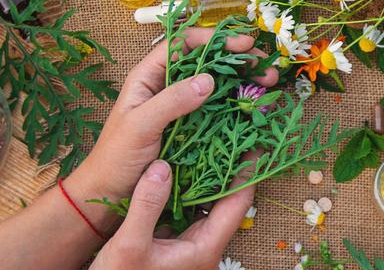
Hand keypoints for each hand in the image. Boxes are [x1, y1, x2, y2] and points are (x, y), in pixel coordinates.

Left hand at [64, 28, 276, 232]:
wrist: (107, 195)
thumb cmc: (115, 158)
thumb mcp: (139, 126)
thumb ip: (171, 101)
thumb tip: (208, 79)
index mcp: (149, 76)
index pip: (184, 43)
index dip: (215, 39)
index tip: (244, 45)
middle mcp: (168, 86)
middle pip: (207, 61)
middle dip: (238, 60)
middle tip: (265, 68)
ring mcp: (182, 108)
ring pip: (217, 85)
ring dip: (243, 81)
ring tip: (268, 84)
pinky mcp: (192, 128)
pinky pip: (218, 110)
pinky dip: (238, 106)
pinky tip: (255, 108)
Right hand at [89, 159, 252, 269]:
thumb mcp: (129, 245)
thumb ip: (147, 205)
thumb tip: (163, 166)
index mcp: (205, 248)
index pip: (238, 204)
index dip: (248, 173)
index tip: (255, 144)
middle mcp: (204, 246)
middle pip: (227, 202)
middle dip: (231, 169)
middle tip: (232, 135)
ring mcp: (190, 245)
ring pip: (207, 205)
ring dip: (208, 176)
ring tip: (209, 143)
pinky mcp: (174, 243)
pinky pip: (188, 209)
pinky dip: (188, 188)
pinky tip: (179, 168)